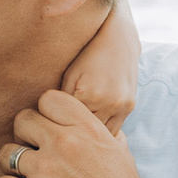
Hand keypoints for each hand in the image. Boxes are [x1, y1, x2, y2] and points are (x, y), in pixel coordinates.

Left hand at [0, 92, 156, 177]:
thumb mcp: (120, 154)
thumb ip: (102, 134)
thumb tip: (92, 125)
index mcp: (87, 128)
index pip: (48, 99)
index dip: (45, 113)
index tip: (48, 130)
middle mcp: (63, 143)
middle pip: (22, 120)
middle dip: (25, 136)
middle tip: (33, 153)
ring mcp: (45, 169)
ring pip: (6, 152)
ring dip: (13, 165)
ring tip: (26, 177)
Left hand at [57, 0, 141, 134]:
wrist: (118, 39)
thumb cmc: (86, 55)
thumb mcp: (69, 75)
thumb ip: (60, 102)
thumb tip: (46, 124)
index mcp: (90, 95)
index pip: (67, 125)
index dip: (56, 129)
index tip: (46, 131)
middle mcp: (110, 103)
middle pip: (85, 134)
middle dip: (73, 135)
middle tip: (59, 135)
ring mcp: (123, 106)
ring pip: (101, 135)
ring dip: (89, 137)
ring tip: (77, 134)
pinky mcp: (130, 107)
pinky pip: (114, 130)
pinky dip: (102, 132)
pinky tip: (91, 129)